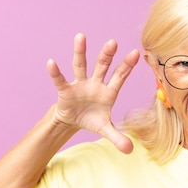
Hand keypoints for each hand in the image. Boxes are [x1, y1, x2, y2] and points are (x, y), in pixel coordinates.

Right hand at [47, 33, 139, 152]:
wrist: (74, 121)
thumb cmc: (92, 120)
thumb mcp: (106, 130)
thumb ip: (118, 137)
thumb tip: (130, 150)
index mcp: (109, 92)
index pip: (120, 76)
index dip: (127, 66)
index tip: (135, 52)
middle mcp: (96, 83)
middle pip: (102, 66)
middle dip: (107, 54)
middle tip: (113, 42)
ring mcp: (80, 84)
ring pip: (81, 65)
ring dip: (81, 52)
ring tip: (81, 36)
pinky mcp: (66, 90)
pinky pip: (60, 80)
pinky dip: (56, 72)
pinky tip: (51, 63)